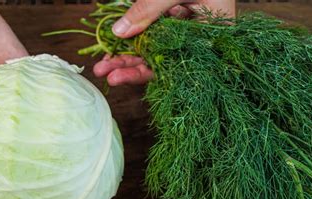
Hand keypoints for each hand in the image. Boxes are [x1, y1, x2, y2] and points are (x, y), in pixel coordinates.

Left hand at [93, 0, 234, 85]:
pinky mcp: (175, 18)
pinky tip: (114, 45)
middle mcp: (197, 38)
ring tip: (103, 64)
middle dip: (128, 66)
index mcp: (209, 37)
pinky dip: (134, 36)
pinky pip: (152, 32)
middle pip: (159, 61)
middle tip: (102, 71)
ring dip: (128, 54)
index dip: (142, 73)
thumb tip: (119, 31)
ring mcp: (185, 29)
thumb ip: (149, 9)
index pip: (171, 66)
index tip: (117, 77)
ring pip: (153, 48)